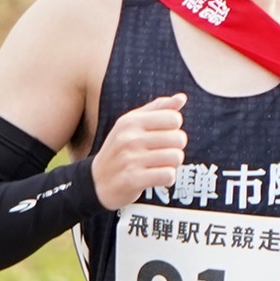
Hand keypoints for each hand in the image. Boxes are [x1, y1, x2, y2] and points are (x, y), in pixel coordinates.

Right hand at [92, 93, 186, 208]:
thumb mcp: (132, 124)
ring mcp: (130, 159)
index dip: (174, 129)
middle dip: (176, 148)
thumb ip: (157, 109)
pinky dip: (167, 178)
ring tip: (159, 165)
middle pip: (179, 138)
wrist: (98, 182)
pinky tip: (157, 178)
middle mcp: (129, 138)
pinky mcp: (133, 180)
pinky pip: (168, 175)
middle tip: (163, 153)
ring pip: (176, 157)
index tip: (163, 136)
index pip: (174, 118)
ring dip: (173, 164)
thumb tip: (181, 98)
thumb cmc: (120, 150)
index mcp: (130, 121)